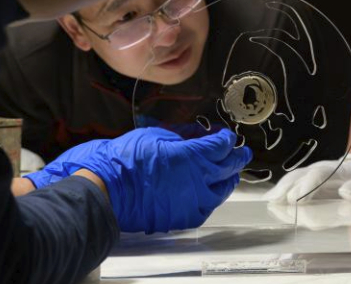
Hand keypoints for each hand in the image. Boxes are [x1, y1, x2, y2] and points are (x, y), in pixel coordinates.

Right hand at [31, 128, 252, 232]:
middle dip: (237, 156)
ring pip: (223, 189)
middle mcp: (200, 179)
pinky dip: (212, 197)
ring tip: (229, 173)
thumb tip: (199, 134)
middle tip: (241, 152)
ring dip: (228, 178)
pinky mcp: (186, 217)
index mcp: (194, 155)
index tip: (224, 135)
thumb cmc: (128, 161)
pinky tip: (210, 192)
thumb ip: (184, 135)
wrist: (109, 191)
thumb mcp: (156, 135)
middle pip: (230, 166)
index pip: (223, 145)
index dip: (225, 138)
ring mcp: (195, 200)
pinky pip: (208, 206)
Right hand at [263, 153, 350, 203]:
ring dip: (280, 189)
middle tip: (275, 201)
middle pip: (299, 176)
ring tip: (268, 201)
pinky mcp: (307, 182)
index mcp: (334, 170)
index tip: (297, 198)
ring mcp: (310, 175)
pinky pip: (291, 184)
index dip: (306, 186)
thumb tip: (345, 193)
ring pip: (292, 179)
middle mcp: (318, 170)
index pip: (318, 175)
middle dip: (287, 188)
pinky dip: (280, 191)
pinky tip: (270, 199)